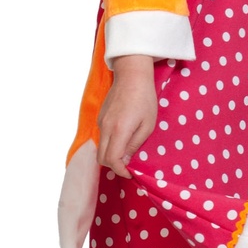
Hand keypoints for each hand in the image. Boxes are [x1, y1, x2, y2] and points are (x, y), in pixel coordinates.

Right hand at [97, 54, 156, 178]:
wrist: (132, 74)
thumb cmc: (145, 98)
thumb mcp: (147, 125)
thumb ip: (134, 145)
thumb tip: (125, 162)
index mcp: (119, 130)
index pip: (112, 160)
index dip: (120, 171)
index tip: (130, 173)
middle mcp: (105, 128)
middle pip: (101, 158)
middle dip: (114, 166)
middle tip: (128, 166)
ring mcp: (100, 121)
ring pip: (100, 148)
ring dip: (111, 155)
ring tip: (127, 152)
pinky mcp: (100, 116)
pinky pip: (102, 137)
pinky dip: (109, 144)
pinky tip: (122, 139)